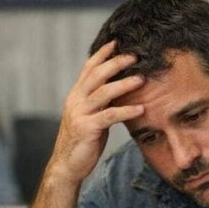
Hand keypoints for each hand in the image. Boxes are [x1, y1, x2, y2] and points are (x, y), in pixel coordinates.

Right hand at [47, 40, 146, 184]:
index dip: (102, 54)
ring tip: (142, 79)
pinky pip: (109, 116)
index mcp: (76, 95)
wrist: (66, 165)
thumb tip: (119, 90)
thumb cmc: (82, 141)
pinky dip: (126, 111)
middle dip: (116, 63)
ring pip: (103, 92)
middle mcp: (75, 100)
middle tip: (135, 56)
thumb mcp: (90, 116)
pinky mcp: (87, 129)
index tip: (117, 42)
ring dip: (124, 84)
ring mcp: (80, 114)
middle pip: (96, 75)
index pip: (89, 68)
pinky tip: (141, 109)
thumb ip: (100, 102)